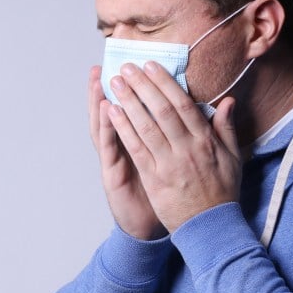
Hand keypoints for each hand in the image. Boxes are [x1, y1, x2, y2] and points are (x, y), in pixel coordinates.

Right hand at [89, 66, 166, 239]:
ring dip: (100, 100)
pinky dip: (107, 126)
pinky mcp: (112, 171)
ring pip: (105, 124)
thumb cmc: (160, 194)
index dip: (129, 89)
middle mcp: (122, 147)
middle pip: (112, 111)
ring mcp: (115, 158)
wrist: (149, 227)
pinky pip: (108, 146)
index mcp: (139, 142)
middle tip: (102, 64)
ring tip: (98, 78)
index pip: (131, 109)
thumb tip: (195, 113)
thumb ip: (177, 138)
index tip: (127, 65)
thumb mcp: (167, 163)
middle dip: (109, 88)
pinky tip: (105, 108)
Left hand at [106, 61, 241, 232]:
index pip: (183, 104)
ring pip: (146, 125)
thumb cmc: (220, 192)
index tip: (151, 65)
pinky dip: (123, 128)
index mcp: (206, 141)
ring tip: (114, 82)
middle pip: (161, 110)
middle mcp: (187, 149)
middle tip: (127, 67)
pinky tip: (111, 112)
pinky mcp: (154, 178)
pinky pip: (136, 148)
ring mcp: (169, 163)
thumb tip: (228, 100)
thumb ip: (226, 127)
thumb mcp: (232, 158)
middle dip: (142, 85)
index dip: (165, 82)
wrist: (210, 228)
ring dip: (128, 101)